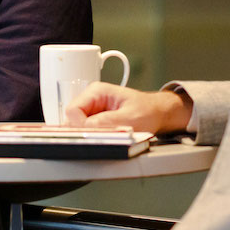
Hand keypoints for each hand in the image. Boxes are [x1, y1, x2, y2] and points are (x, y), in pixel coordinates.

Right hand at [63, 82, 191, 132]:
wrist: (157, 113)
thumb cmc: (147, 111)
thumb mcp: (130, 118)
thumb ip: (107, 122)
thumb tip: (86, 128)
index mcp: (97, 91)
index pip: (73, 110)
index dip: (79, 126)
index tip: (91, 136)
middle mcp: (91, 99)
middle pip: (72, 119)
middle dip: (84, 132)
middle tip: (102, 139)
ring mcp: (92, 109)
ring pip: (78, 127)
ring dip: (90, 135)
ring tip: (108, 137)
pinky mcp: (95, 120)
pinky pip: (86, 131)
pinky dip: (94, 137)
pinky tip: (107, 138)